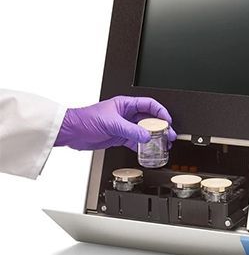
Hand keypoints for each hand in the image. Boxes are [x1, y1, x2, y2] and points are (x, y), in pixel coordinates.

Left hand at [54, 96, 176, 150]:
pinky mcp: (118, 137)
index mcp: (125, 104)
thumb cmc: (85, 119)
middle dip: (160, 127)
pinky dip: (142, 146)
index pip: (149, 104)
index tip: (167, 121)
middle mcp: (126, 114)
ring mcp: (123, 126)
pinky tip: (148, 150)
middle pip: (149, 119)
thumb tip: (145, 136)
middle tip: (169, 135)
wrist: (71, 132)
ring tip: (163, 144)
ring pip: (143, 131)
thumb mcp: (111, 123)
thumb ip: (130, 130)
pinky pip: (135, 141)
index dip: (160, 112)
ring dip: (153, 138)